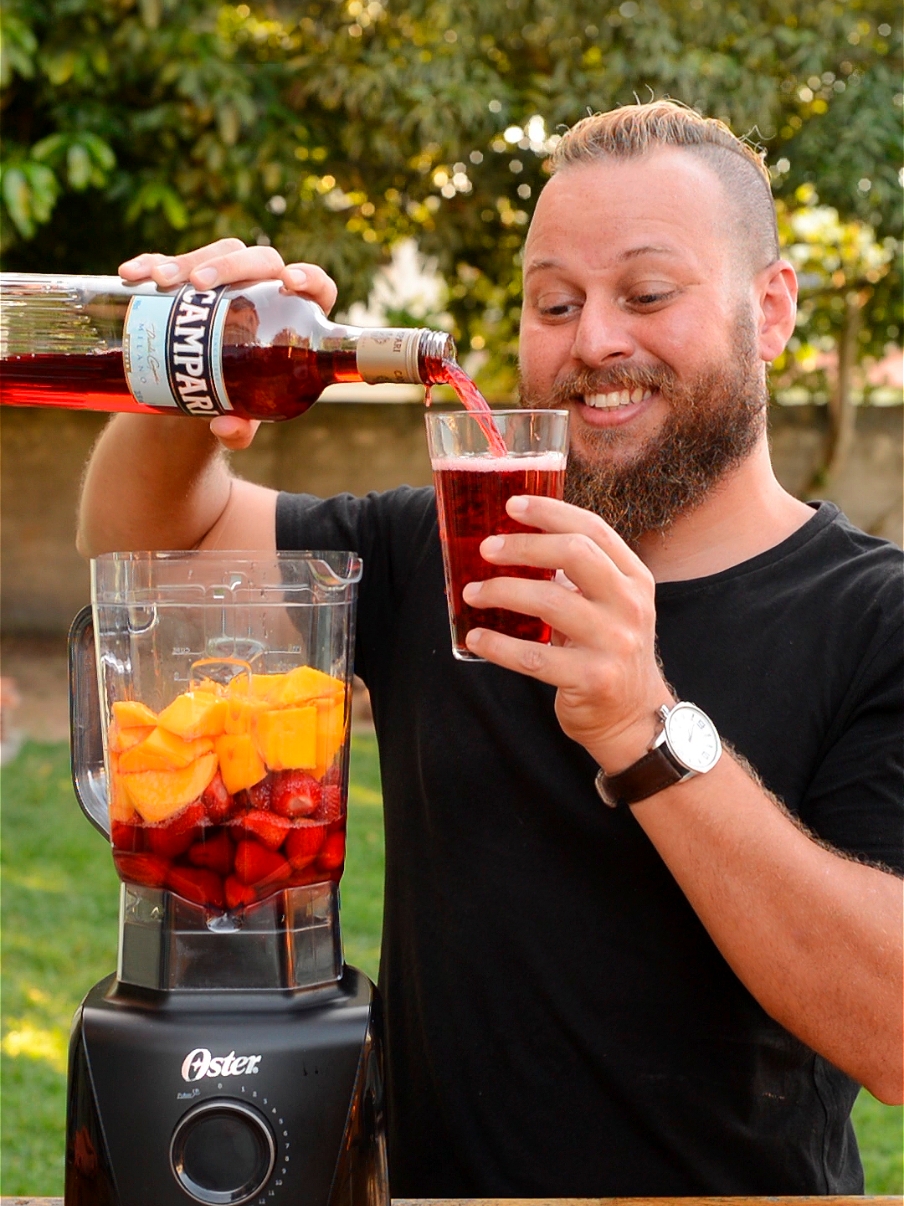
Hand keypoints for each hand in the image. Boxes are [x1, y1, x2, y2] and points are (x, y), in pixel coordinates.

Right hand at [118, 239, 338, 450]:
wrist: (193, 392)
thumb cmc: (234, 400)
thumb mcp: (240, 417)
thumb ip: (240, 428)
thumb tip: (226, 427)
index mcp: (293, 318)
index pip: (316, 287)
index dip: (310, 277)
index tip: (290, 281)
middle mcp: (265, 291)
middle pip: (259, 260)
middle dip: (228, 265)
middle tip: (198, 285)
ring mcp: (227, 281)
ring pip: (218, 254)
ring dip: (187, 260)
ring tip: (160, 283)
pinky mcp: (189, 279)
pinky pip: (173, 260)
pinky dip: (151, 262)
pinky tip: (132, 274)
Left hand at [461, 495, 672, 771]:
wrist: (633, 717)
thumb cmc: (608, 651)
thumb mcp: (610, 606)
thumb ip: (580, 574)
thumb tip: (516, 540)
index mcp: (634, 578)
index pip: (592, 530)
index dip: (550, 512)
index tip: (512, 506)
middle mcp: (629, 605)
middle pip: (574, 554)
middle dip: (523, 546)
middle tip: (486, 549)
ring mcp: (614, 643)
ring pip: (548, 602)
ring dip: (501, 592)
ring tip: (472, 593)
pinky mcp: (592, 679)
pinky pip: (533, 655)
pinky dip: (498, 644)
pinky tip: (476, 636)